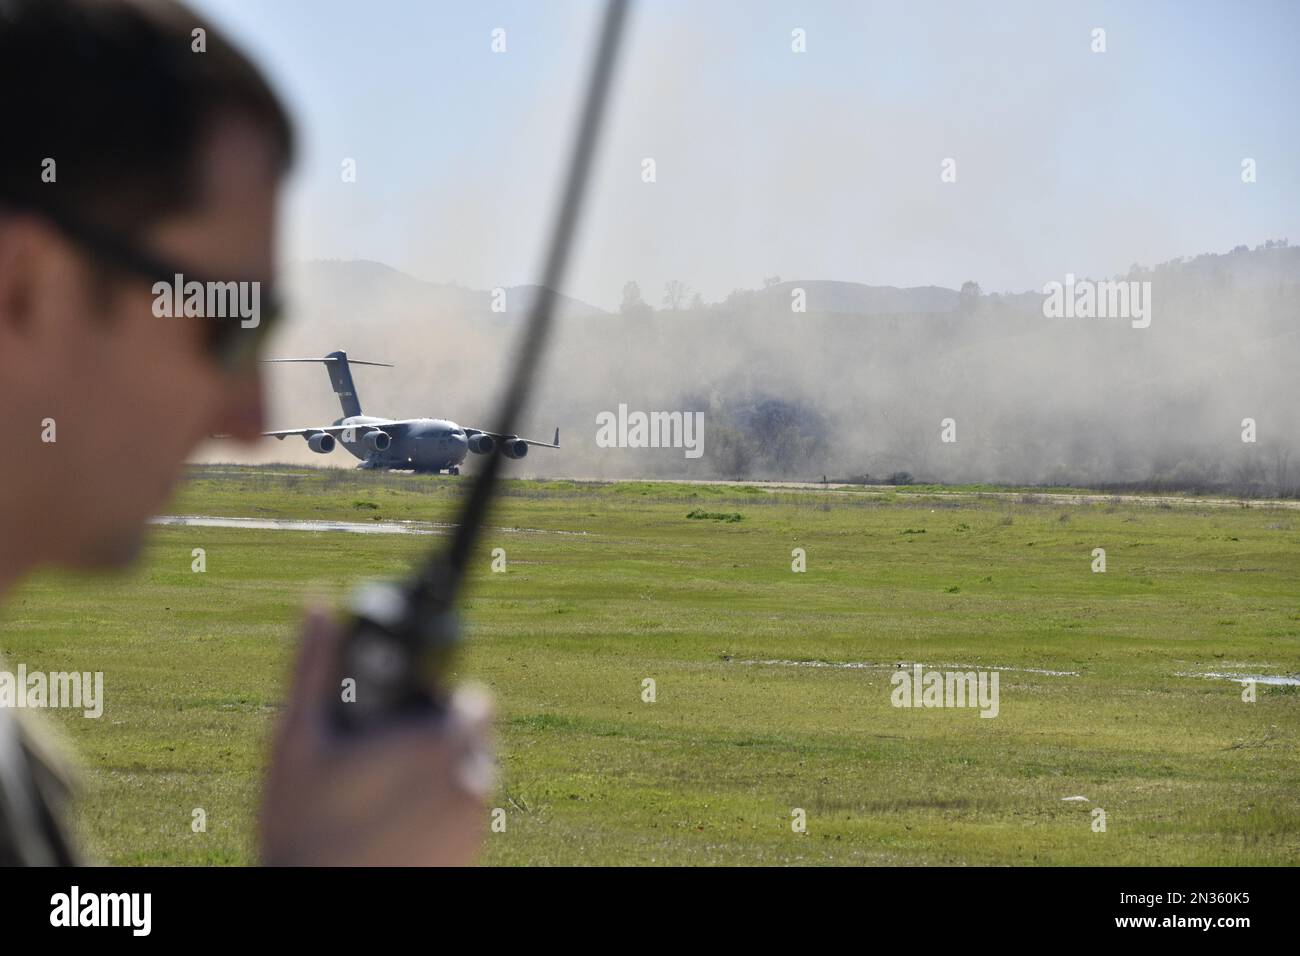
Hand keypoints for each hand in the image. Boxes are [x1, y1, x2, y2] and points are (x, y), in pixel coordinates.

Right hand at [260, 607, 494, 865]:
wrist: (311, 911)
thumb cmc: (299, 826)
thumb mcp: (295, 740)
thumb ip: (313, 666)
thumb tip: (318, 602)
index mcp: (440, 742)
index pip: (475, 699)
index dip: (441, 700)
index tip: (404, 715)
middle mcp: (472, 781)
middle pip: (472, 739)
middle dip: (435, 738)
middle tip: (381, 759)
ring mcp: (474, 826)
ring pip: (469, 779)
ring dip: (437, 777)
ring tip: (381, 796)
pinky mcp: (470, 858)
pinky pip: (463, 820)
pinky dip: (439, 816)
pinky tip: (394, 825)